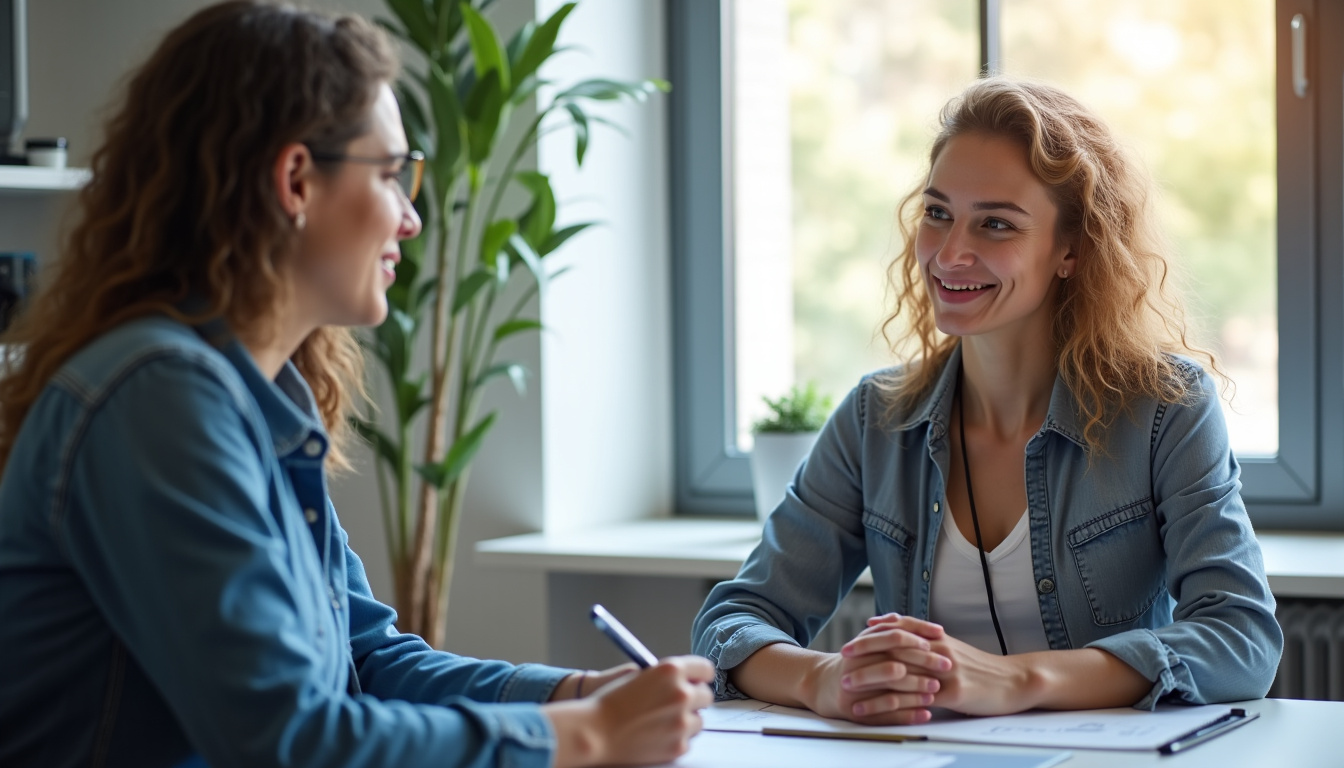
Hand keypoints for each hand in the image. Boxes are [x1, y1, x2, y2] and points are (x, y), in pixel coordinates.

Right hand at [546, 655, 714, 767]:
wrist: (595, 731)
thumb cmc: (611, 701)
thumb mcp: (640, 675)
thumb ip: (667, 676)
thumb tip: (687, 680)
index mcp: (671, 670)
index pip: (705, 669)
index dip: (699, 676)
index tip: (696, 681)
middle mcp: (681, 694)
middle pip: (706, 695)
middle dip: (694, 698)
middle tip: (677, 703)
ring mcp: (682, 721)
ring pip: (699, 720)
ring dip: (686, 719)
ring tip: (662, 720)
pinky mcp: (678, 745)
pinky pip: (688, 739)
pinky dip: (676, 738)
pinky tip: (656, 734)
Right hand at [803, 616, 950, 724]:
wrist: (820, 684)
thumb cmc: (853, 662)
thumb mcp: (868, 641)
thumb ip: (893, 633)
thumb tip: (930, 630)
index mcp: (862, 646)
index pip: (894, 637)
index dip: (919, 638)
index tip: (941, 641)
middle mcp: (856, 665)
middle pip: (894, 663)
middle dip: (923, 665)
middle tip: (946, 667)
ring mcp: (853, 690)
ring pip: (890, 691)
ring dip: (916, 692)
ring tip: (936, 692)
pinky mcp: (854, 711)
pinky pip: (884, 716)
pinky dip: (907, 715)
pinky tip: (924, 715)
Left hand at [862, 614, 1031, 715]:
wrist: (1013, 682)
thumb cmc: (980, 667)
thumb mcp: (952, 647)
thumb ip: (926, 639)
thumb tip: (898, 629)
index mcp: (938, 639)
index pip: (901, 628)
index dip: (876, 632)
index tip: (854, 637)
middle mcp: (939, 650)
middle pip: (895, 645)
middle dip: (866, 649)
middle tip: (843, 654)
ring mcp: (945, 672)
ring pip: (901, 671)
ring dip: (871, 677)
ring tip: (849, 684)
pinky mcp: (952, 693)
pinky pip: (916, 698)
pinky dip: (893, 703)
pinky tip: (878, 708)